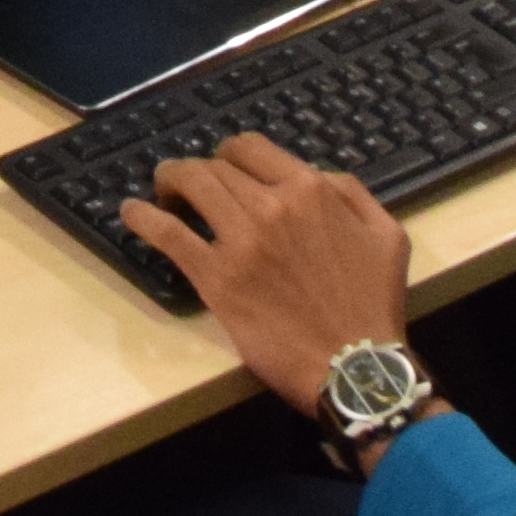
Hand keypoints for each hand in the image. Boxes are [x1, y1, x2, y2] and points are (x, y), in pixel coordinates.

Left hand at [119, 130, 413, 418]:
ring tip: (161, 191)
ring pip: (191, 186)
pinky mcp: (216, 279)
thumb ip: (350, 192)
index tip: (221, 167)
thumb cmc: (373, 305)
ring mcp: (241, 241)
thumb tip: (314, 175)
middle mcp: (272, 206)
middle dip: (198, 170)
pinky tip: (131, 213)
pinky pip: (169, 234)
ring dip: (169, 181)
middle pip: (215, 166)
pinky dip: (144, 218)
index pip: (249, 147)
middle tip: (188, 185)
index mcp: (310, 191)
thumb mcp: (385, 234)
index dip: (228, 153)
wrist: (355, 368)